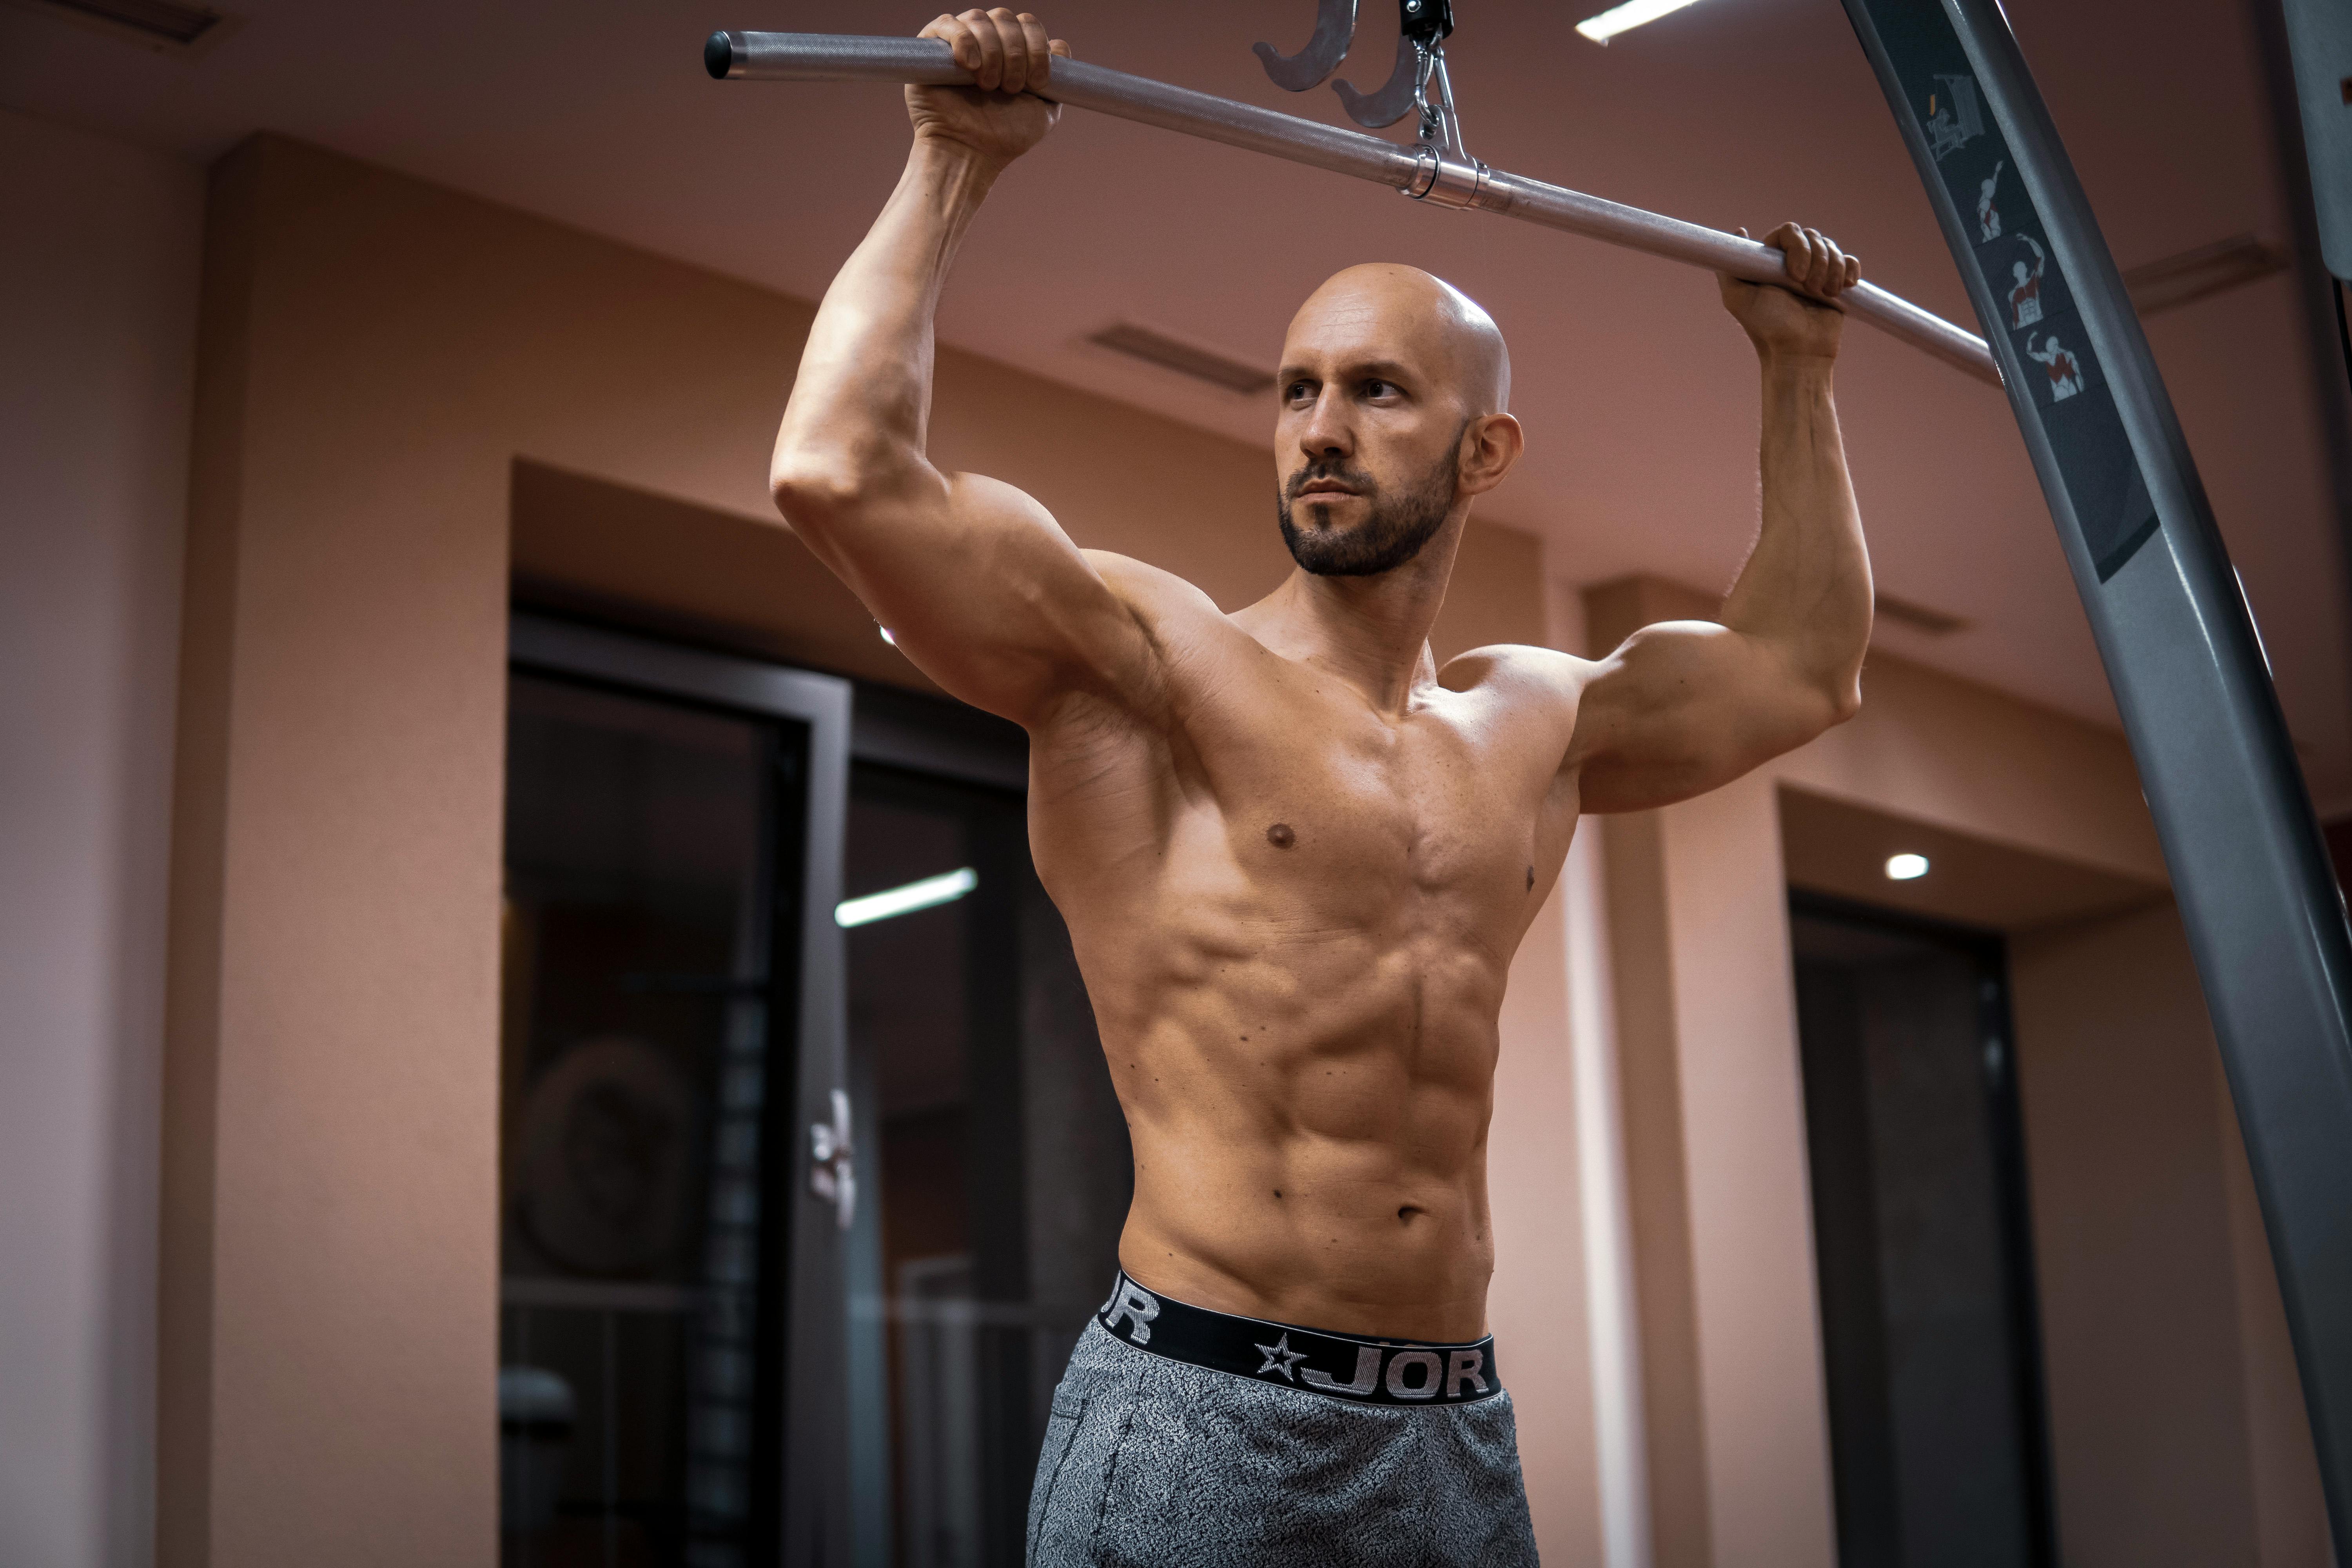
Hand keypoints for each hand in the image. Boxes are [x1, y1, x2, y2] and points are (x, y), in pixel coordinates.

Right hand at [908, 10, 1070, 167]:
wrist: (968, 154)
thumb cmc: (1003, 137)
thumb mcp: (1043, 111)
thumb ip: (1057, 80)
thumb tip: (1059, 45)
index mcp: (1012, 51)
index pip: (1028, 25)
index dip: (1037, 48)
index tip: (1037, 82)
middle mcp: (986, 42)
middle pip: (1005, 18)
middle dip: (1015, 53)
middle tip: (1009, 88)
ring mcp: (959, 43)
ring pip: (980, 19)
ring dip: (991, 52)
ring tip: (987, 86)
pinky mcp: (931, 48)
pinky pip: (947, 23)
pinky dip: (963, 40)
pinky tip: (969, 65)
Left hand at [1718, 222, 1860, 364]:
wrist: (1797, 352)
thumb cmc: (1766, 327)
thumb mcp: (1737, 298)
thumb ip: (1729, 268)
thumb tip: (1740, 231)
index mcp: (1772, 261)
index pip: (1788, 232)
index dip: (1796, 247)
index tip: (1794, 275)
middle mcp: (1794, 262)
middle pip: (1813, 236)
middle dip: (1816, 261)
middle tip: (1809, 289)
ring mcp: (1817, 271)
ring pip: (1833, 248)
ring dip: (1832, 270)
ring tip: (1825, 294)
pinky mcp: (1836, 283)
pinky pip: (1850, 261)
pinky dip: (1850, 270)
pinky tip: (1844, 287)